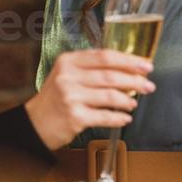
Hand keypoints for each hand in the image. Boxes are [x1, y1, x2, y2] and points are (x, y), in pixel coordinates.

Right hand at [24, 48, 155, 149]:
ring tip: (134, 103)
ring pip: (109, 95)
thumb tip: (129, 69)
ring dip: (127, 100)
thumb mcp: (67, 75)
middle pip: (110, 75)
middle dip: (134, 80)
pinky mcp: (74, 117)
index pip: (105, 56)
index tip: (146, 65)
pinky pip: (104, 116)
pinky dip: (118, 118)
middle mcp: (68, 77)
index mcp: (68, 61)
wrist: (33, 124)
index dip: (129, 60)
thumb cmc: (56, 99)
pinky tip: (125, 118)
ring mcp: (70, 97)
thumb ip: (92, 68)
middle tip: (148, 85)